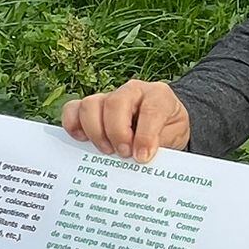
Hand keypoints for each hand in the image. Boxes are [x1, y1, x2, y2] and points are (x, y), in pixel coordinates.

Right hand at [60, 79, 190, 163]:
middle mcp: (132, 90)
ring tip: (107, 152)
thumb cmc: (168, 129)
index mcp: (158, 95)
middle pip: (115, 104)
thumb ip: (161, 144)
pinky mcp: (92, 106)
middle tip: (124, 155)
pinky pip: (73, 109)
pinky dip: (73, 126)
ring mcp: (109, 96)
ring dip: (96, 132)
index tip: (143, 157)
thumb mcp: (175, 137)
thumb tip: (140, 158)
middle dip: (117, 133)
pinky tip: (83, 141)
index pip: (150, 109)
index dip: (145, 135)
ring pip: (90, 105)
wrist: (163, 123)